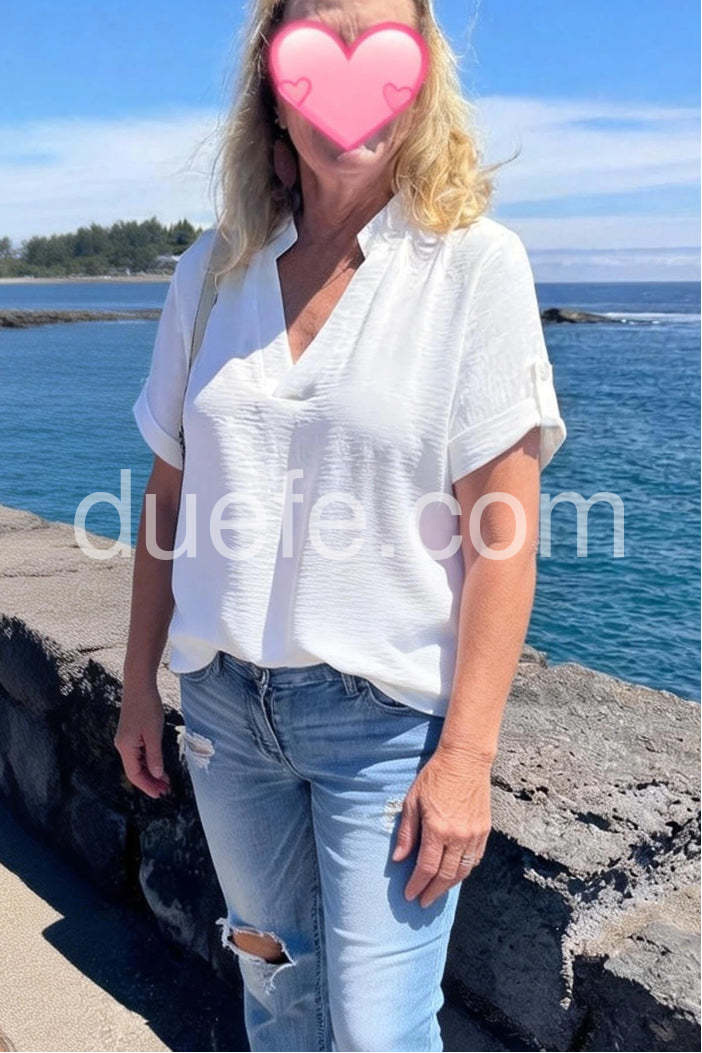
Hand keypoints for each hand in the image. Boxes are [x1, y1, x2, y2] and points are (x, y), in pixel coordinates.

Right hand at [114, 681, 170, 798]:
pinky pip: (138, 754)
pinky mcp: (130, 735)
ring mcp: (125, 740)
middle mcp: (122, 746)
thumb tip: (157, 774)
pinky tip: (159, 765)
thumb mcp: (154, 733)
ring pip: (137, 763)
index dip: (147, 786)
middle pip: (135, 771)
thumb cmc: (147, 707)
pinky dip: (148, 762)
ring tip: (166, 781)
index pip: (134, 775)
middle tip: (166, 790)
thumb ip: (154, 755)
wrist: (139, 685)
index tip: (160, 794)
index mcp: (126, 747)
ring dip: (151, 773)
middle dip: (150, 782)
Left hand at [392, 742, 491, 906]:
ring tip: (437, 892)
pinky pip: (475, 859)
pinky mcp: (485, 830)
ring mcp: (474, 834)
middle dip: (433, 892)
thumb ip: (407, 833)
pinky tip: (456, 874)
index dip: (417, 884)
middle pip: (446, 875)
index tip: (410, 895)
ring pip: (463, 871)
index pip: (426, 867)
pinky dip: (465, 871)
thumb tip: (398, 859)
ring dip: (449, 885)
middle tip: (423, 902)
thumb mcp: (412, 801)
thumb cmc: (435, 776)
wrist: (465, 759)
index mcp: (438, 829)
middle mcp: (459, 836)